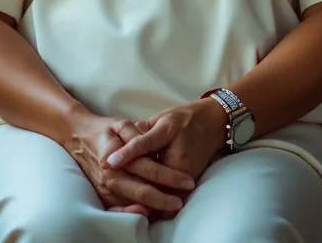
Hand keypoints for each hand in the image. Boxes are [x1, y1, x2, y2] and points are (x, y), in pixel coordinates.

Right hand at [65, 112, 196, 218]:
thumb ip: (136, 134)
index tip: (187, 181)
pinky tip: (149, 213)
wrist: (78, 136)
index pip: (148, 169)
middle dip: (164, 199)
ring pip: (131, 204)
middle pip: (141, 192)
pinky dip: (135, 213)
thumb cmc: (103, 129)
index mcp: (115, 155)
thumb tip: (149, 145)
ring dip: (152, 209)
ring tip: (171, 208)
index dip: (169, 176)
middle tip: (182, 201)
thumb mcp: (120, 123)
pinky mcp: (101, 195)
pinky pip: (119, 209)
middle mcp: (109, 176)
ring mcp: (104, 188)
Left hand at [101, 98, 227, 193]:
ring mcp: (186, 171)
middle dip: (132, 185)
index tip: (107, 162)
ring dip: (146, 197)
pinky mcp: (190, 181)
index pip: (142, 145)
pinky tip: (146, 204)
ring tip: (125, 200)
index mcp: (168, 132)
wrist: (214, 122)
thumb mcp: (162, 118)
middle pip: (151, 176)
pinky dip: (160, 202)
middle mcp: (178, 155)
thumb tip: (121, 141)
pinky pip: (172, 196)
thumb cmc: (186, 117)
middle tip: (112, 188)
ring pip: (162, 192)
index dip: (124, 154)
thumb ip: (142, 130)